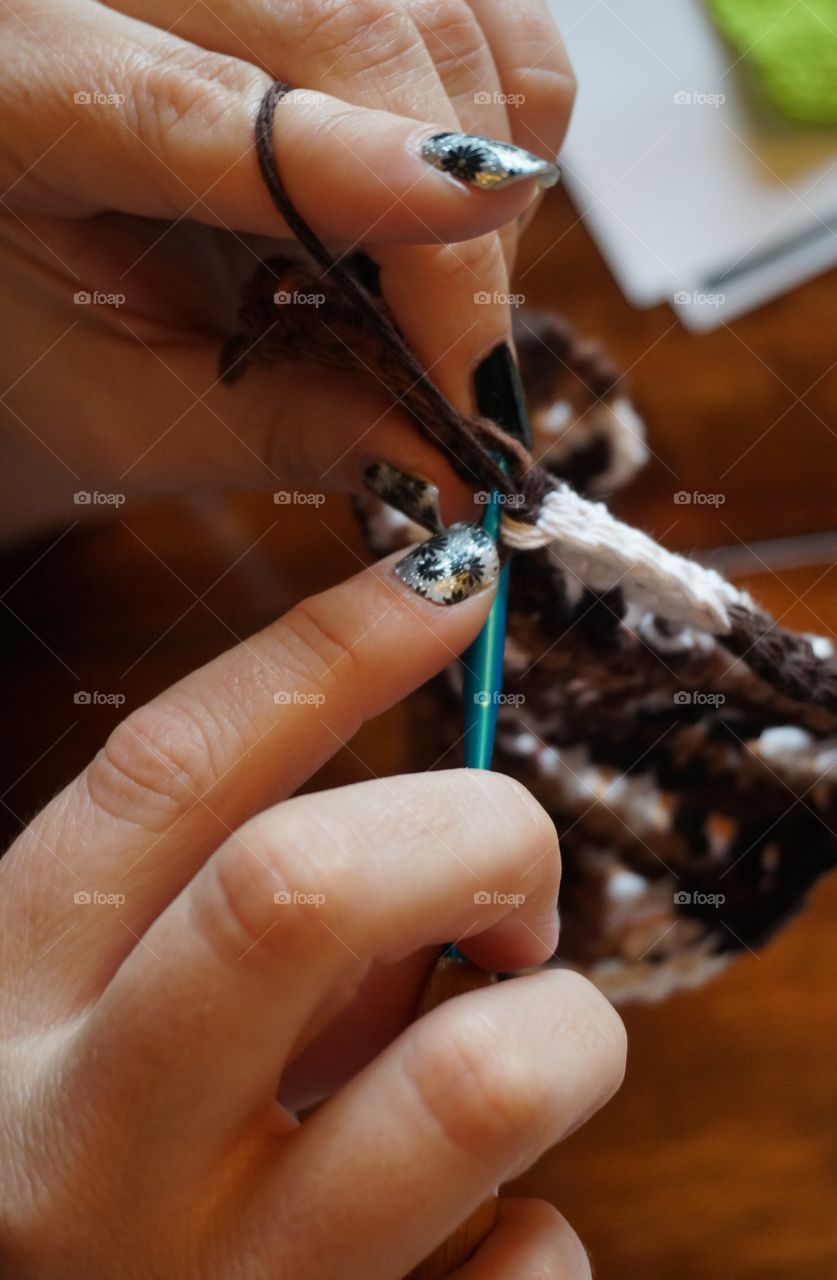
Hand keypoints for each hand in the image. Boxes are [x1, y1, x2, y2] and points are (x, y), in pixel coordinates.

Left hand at [0, 0, 573, 540]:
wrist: (23, 263)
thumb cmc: (41, 344)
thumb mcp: (125, 412)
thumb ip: (275, 428)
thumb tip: (443, 460)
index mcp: (18, 91)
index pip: (195, 107)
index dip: (352, 162)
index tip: (479, 216)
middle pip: (347, 30)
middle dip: (448, 215)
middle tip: (467, 371)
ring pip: (438, 4)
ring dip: (488, 156)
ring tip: (443, 287)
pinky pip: (473, 6)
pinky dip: (505, 106)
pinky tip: (449, 205)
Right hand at [0, 543, 623, 1277]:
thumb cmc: (92, 1180)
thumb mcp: (95, 1028)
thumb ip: (231, 922)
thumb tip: (446, 839)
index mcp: (6, 1011)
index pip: (170, 777)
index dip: (327, 650)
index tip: (451, 584)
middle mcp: (84, 1150)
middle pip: (303, 890)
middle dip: (475, 833)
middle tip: (516, 880)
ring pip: (475, 1081)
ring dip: (557, 1030)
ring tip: (519, 1050)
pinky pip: (527, 1264)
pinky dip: (535, 1222)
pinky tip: (470, 1232)